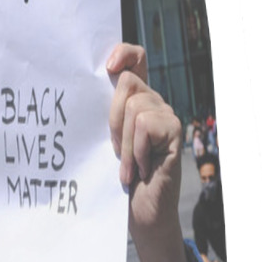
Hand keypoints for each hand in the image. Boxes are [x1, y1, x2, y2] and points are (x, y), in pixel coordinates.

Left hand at [107, 43, 182, 245]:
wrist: (142, 209)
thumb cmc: (122, 177)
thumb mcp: (107, 142)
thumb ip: (106, 115)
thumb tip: (87, 88)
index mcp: (136, 100)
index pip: (136, 59)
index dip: (124, 53)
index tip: (107, 66)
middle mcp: (154, 102)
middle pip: (127, 83)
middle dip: (113, 119)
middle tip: (114, 151)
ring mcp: (166, 114)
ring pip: (134, 107)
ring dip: (123, 144)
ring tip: (128, 167)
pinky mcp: (174, 130)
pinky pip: (144, 125)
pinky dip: (136, 151)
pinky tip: (141, 169)